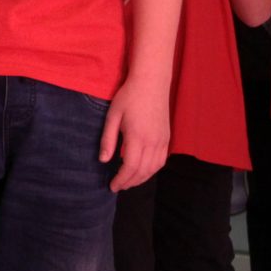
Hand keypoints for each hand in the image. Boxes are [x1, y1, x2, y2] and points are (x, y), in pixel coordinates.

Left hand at [101, 76, 168, 190]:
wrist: (151, 83)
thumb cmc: (128, 97)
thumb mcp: (112, 116)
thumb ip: (108, 139)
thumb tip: (103, 160)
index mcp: (137, 137)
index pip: (129, 167)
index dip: (121, 179)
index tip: (112, 186)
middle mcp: (153, 142)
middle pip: (142, 171)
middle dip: (129, 182)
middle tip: (118, 186)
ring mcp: (162, 141)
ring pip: (154, 169)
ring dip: (141, 179)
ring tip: (128, 182)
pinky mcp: (167, 138)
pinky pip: (161, 161)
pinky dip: (152, 171)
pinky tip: (142, 171)